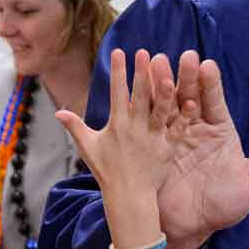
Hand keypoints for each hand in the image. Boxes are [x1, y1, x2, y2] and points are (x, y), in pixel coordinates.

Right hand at [56, 49, 177, 212]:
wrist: (128, 197)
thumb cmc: (107, 171)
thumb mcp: (88, 148)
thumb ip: (75, 127)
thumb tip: (57, 111)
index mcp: (117, 124)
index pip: (117, 92)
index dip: (118, 72)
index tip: (119, 51)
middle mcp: (135, 128)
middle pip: (139, 96)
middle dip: (141, 73)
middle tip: (145, 52)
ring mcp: (152, 138)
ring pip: (160, 111)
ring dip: (163, 92)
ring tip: (168, 73)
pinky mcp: (167, 148)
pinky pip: (177, 130)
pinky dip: (184, 117)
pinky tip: (191, 101)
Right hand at [155, 52, 248, 248]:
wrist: (193, 228)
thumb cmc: (225, 205)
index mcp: (218, 130)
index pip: (214, 101)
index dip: (210, 84)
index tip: (207, 66)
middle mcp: (195, 128)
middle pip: (189, 96)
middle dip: (186, 77)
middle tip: (183, 57)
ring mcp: (172, 136)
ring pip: (166, 104)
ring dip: (161, 83)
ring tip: (155, 62)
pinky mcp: (153, 147)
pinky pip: (148, 123)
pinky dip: (143, 105)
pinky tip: (137, 88)